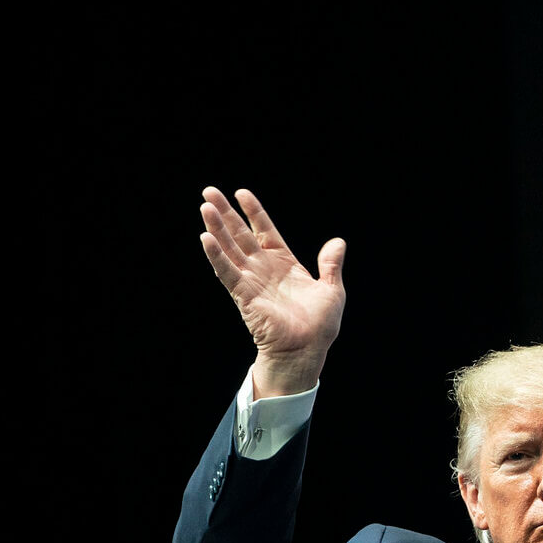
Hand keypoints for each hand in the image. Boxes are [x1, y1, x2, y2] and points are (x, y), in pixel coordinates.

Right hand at [199, 187, 345, 396]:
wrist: (307, 350)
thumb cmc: (319, 325)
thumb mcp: (332, 289)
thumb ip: (330, 264)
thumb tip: (338, 242)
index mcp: (284, 263)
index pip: (265, 231)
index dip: (254, 212)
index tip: (241, 192)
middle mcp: (264, 269)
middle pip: (241, 235)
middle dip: (226, 214)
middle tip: (208, 191)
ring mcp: (251, 280)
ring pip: (229, 249)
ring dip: (216, 228)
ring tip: (204, 206)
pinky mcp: (243, 295)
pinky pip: (227, 272)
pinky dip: (216, 255)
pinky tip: (205, 237)